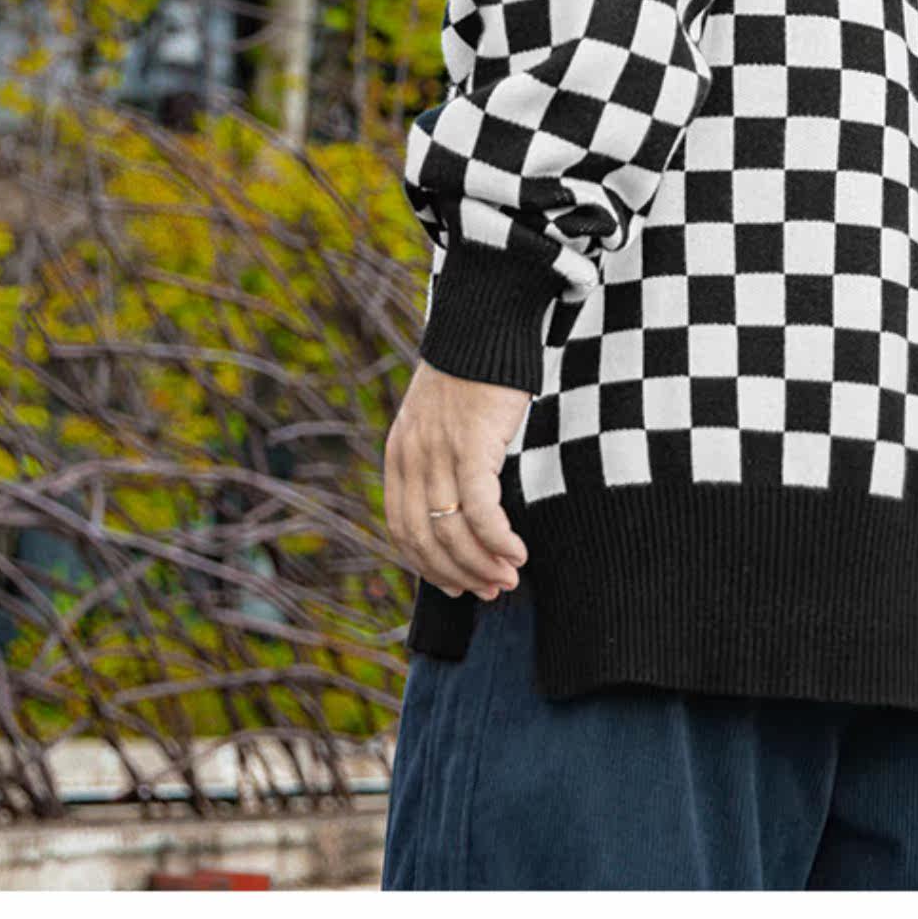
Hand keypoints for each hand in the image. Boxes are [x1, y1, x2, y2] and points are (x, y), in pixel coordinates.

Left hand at [384, 361, 530, 601]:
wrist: (483, 326)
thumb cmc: (472, 375)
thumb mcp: (438, 422)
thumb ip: (438, 462)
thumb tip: (457, 510)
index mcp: (399, 456)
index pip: (402, 531)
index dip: (429, 568)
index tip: (458, 586)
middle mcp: (412, 459)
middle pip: (426, 541)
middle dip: (459, 576)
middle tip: (492, 591)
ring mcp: (438, 454)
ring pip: (453, 533)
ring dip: (483, 565)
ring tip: (510, 578)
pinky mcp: (471, 446)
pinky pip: (481, 510)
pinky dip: (499, 540)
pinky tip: (518, 553)